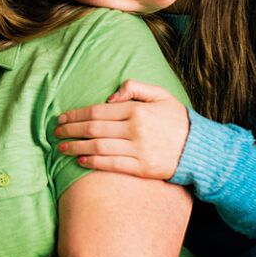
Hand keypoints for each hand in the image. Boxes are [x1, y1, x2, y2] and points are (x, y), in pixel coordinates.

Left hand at [55, 79, 189, 179]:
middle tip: (56, 133)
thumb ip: (134, 87)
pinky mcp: (141, 168)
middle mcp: (135, 129)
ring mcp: (138, 150)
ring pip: (98, 148)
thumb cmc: (176, 120)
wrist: (199, 149)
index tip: (62, 118)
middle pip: (93, 129)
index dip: (76, 115)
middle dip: (71, 130)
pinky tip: (80, 161)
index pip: (97, 111)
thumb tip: (110, 96)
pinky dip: (93, 163)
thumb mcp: (160, 94)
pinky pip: (111, 165)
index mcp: (136, 110)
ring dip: (76, 147)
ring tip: (62, 148)